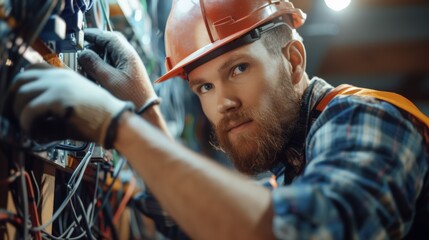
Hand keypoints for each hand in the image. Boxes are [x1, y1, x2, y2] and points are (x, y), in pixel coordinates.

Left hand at [10, 64, 132, 145]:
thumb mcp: (71, 107)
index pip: (32, 70)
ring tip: (29, 128)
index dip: (20, 85)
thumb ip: (49, 109)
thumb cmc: (99, 118)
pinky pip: (28, 111)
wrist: (115, 122)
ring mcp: (58, 84)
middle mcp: (59, 76)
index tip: (16, 101)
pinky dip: (27, 124)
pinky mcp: (58, 98)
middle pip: (20, 80)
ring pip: (20, 95)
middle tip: (12, 116)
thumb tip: (28, 122)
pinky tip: (35, 133)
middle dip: (11, 100)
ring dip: (19, 114)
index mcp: (64, 74)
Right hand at [78, 28, 155, 109]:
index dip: (94, 34)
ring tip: (87, 67)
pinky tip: (95, 76)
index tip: (81, 35)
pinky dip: (101, 68)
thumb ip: (94, 64)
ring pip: (109, 55)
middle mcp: (129, 58)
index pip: (109, 37)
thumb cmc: (131, 96)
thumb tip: (83, 53)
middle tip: (82, 53)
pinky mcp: (126, 75)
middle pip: (109, 44)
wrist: (145, 112)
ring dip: (97, 59)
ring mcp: (128, 66)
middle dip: (94, 47)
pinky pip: (111, 66)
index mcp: (127, 54)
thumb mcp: (109, 79)